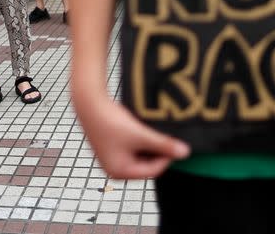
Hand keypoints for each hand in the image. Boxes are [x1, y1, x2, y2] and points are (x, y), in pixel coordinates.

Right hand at [75, 95, 189, 178]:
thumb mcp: (140, 135)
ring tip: (150, 129)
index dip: (166, 157)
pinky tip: (141, 127)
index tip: (176, 143)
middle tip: (164, 135)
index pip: (153, 171)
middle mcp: (114, 168)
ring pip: (140, 155)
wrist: (89, 103)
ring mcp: (112, 158)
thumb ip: (163, 144)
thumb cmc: (110, 122)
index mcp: (119, 172)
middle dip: (157, 151)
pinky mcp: (112, 147)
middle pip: (146, 164)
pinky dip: (140, 139)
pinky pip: (133, 147)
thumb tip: (185, 153)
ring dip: (149, 144)